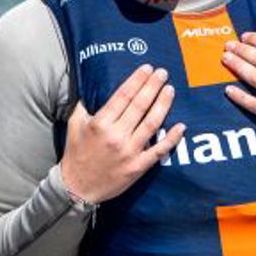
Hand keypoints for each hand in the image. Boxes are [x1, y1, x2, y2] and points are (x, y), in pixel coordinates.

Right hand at [59, 65, 186, 204]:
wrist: (78, 187)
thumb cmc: (76, 154)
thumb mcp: (74, 125)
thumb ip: (82, 105)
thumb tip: (90, 86)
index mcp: (100, 124)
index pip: (123, 96)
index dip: (136, 80)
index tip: (146, 68)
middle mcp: (116, 136)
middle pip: (139, 106)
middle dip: (152, 86)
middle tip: (163, 72)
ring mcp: (129, 152)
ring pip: (151, 124)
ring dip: (163, 105)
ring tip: (170, 90)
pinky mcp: (138, 166)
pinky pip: (159, 150)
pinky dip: (171, 138)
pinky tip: (181, 126)